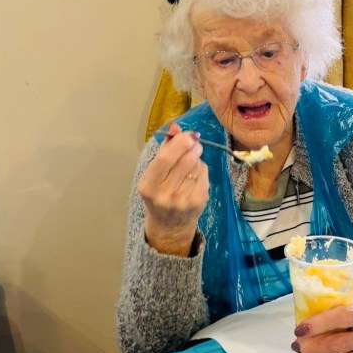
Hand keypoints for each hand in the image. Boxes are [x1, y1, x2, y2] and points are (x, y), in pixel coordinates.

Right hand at [138, 122, 208, 256]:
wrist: (169, 225)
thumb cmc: (159, 193)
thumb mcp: (154, 173)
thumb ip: (164, 148)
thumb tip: (175, 126)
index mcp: (148, 185)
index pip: (164, 158)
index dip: (179, 142)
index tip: (188, 134)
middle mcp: (163, 195)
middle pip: (186, 160)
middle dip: (193, 146)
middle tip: (194, 143)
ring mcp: (182, 200)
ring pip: (197, 165)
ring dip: (196, 159)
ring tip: (190, 163)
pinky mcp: (198, 202)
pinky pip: (204, 174)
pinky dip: (202, 169)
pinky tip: (195, 175)